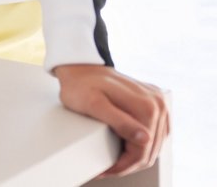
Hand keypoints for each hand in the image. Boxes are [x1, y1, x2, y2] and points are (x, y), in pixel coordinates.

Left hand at [52, 63, 168, 176]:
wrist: (81, 68)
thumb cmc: (81, 86)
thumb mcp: (93, 105)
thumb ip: (119, 122)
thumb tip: (146, 139)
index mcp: (147, 106)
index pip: (143, 150)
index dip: (124, 165)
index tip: (106, 171)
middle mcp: (158, 104)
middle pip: (151, 150)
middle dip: (128, 164)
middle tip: (106, 170)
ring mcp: (158, 103)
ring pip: (154, 144)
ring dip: (135, 156)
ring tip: (113, 162)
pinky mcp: (154, 104)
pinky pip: (155, 133)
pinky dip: (141, 145)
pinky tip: (125, 148)